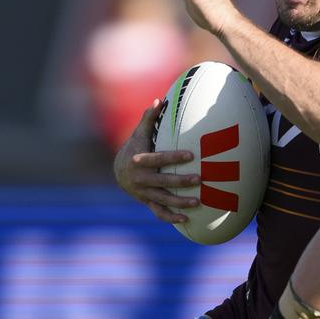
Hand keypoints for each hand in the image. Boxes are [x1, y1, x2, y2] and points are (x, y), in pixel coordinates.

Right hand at [113, 99, 200, 222]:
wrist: (119, 171)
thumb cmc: (135, 147)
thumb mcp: (139, 133)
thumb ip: (149, 118)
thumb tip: (158, 100)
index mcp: (139, 161)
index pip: (158, 159)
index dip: (174, 157)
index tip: (192, 155)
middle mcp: (140, 179)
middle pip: (163, 181)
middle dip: (181, 181)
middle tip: (200, 179)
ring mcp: (144, 193)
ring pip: (162, 200)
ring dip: (180, 202)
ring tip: (198, 202)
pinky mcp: (147, 202)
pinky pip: (158, 213)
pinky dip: (171, 218)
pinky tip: (187, 220)